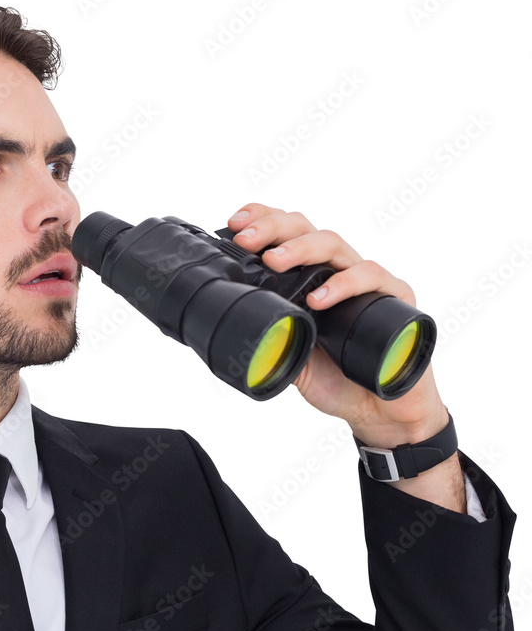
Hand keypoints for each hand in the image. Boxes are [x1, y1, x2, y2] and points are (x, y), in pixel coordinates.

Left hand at [226, 203, 448, 448]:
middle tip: (245, 240)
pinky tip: (317, 298)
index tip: (234, 224)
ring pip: (333, 245)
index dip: (262, 220)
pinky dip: (342, 285)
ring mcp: (367, 282)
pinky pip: (370, 278)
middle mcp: (337, 272)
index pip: (286, 234)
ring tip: (273, 262)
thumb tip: (233, 334)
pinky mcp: (396, 297)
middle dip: (271, 229)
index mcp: (310, 278)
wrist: (380, 409)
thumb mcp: (291, 359)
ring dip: (300, 248)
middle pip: (305, 230)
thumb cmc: (338, 378)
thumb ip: (270, 340)